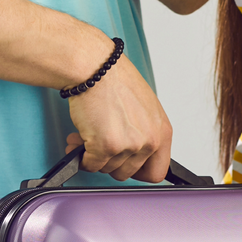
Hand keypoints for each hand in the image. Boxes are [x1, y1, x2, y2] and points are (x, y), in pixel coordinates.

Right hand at [63, 49, 172, 181]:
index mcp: (162, 132)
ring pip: (107, 169)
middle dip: (111, 161)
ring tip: (88, 137)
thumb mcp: (144, 109)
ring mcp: (128, 145)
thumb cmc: (116, 81)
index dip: (139, 172)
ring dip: (94, 156)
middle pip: (128, 173)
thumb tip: (134, 152)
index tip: (126, 165)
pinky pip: (90, 165)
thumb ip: (144, 133)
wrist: (97, 68)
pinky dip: (81, 156)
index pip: (158, 172)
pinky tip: (79, 139)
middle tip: (101, 147)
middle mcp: (149, 140)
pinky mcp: (106, 146)